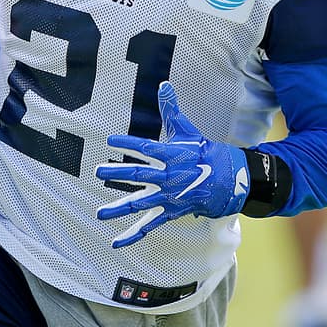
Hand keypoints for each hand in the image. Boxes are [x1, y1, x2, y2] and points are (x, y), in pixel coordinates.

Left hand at [96, 81, 249, 247]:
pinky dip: (133, 234)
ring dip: (119, 208)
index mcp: (172, 154)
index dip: (129, 144)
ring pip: (141, 203)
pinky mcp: (171, 211)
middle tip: (98, 171)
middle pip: (139, 174)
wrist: (228, 180)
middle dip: (117, 173)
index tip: (110, 140)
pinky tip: (116, 242)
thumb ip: (171, 110)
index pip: (147, 148)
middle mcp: (169, 176)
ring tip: (99, 213)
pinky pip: (150, 224)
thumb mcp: (187, 130)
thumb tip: (163, 85)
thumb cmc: (203, 152)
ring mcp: (170, 196)